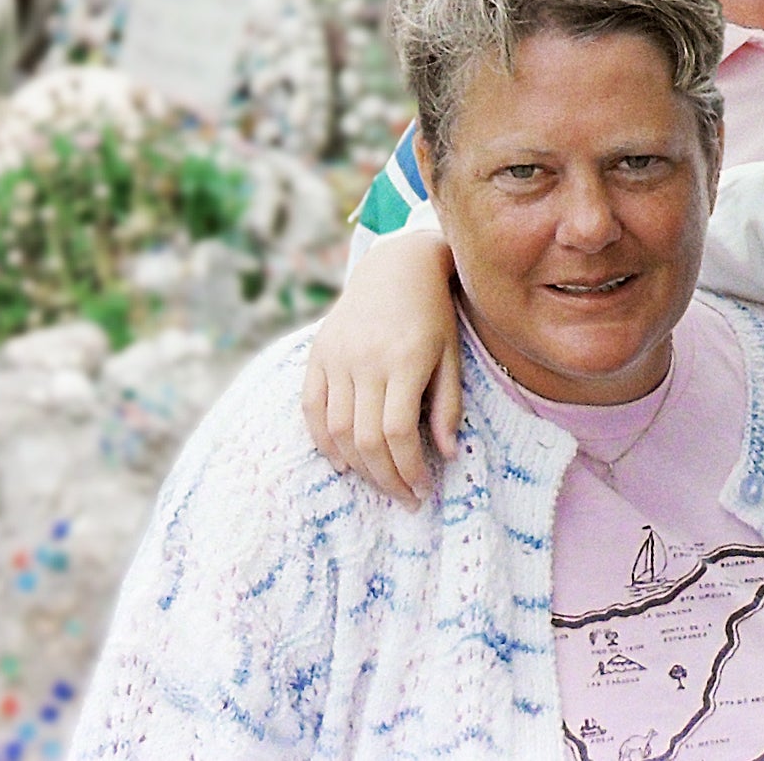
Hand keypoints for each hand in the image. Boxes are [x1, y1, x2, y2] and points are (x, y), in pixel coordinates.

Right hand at [300, 232, 462, 507]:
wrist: (397, 266)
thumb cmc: (434, 314)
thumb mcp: (452, 355)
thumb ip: (448, 405)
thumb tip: (447, 454)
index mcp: (405, 360)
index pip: (399, 433)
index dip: (409, 470)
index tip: (423, 490)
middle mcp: (366, 360)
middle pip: (366, 439)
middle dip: (385, 478)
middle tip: (404, 498)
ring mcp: (336, 357)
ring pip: (337, 429)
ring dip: (357, 466)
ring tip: (380, 482)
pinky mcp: (317, 354)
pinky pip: (311, 408)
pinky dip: (323, 441)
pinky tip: (344, 462)